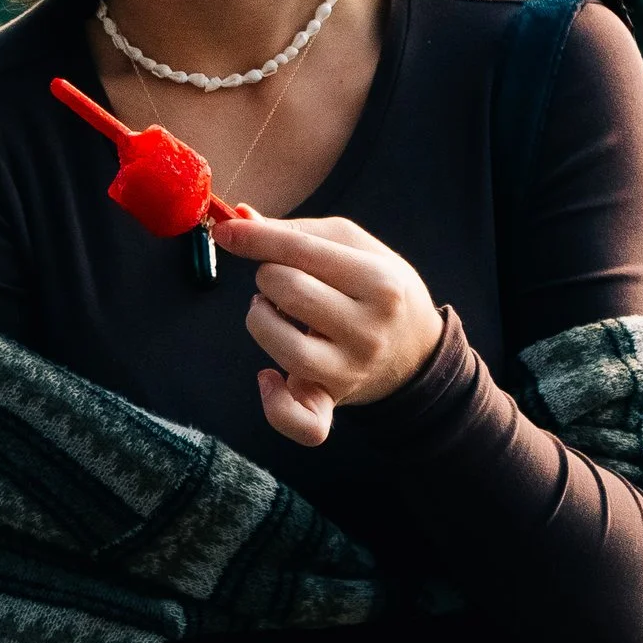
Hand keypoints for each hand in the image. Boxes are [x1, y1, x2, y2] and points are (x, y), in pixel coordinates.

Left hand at [215, 210, 445, 448]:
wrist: (416, 351)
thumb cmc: (377, 287)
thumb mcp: (355, 248)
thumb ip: (298, 231)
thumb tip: (240, 220)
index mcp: (380, 282)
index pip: (302, 250)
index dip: (255, 238)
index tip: (226, 230)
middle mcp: (369, 330)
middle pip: (289, 291)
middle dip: (269, 277)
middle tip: (280, 280)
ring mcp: (351, 371)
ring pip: (284, 347)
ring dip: (261, 321)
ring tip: (272, 312)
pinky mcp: (332, 401)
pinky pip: (302, 422)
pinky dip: (275, 405)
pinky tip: (266, 377)